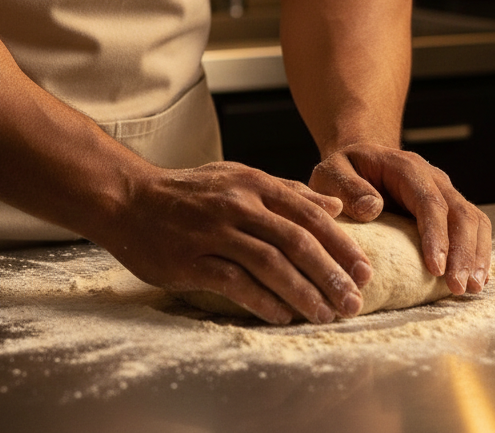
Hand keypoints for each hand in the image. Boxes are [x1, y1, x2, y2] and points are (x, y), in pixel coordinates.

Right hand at [98, 160, 376, 324]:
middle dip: (331, 273)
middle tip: (354, 301)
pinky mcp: (192, 260)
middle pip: (296, 240)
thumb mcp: (237, 178)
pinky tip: (283, 316)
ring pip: (270, 264)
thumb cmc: (187, 192)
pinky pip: (236, 284)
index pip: (308, 212)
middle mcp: (236, 204)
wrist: (130, 200)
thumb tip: (336, 204)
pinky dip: (264, 302)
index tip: (364, 270)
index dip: (340, 243)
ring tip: (326, 314)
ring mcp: (213, 232)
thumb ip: (286, 191)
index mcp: (251, 182)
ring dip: (304, 293)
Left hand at [309, 143, 491, 294]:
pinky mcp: (450, 208)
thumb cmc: (344, 171)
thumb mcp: (332, 173)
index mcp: (405, 168)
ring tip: (471, 288)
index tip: (436, 268)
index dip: (436, 235)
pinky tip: (477, 279)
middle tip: (458, 286)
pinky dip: (479, 253)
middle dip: (463, 252)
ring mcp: (445, 192)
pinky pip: (474, 228)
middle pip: (460, 213)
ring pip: (474, 221)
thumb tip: (372, 208)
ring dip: (476, 255)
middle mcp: (432, 178)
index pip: (429, 202)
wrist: (360, 161)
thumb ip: (347, 187)